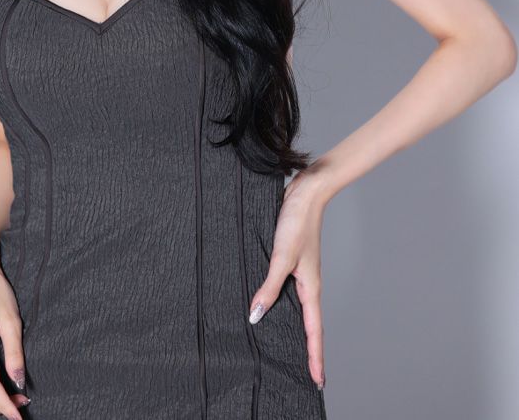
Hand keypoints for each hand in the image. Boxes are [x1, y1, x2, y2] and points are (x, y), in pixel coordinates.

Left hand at [248, 169, 328, 389]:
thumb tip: (256, 316)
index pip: (314, 331)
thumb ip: (269, 287)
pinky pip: (288, 291)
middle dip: (308, 349)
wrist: (305, 193)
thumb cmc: (297, 223)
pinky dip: (283, 304)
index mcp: (310, 288)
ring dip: (296, 328)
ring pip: (298, 308)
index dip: (314, 356)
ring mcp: (300, 273)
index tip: (318, 380)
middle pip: (309, 324)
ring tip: (288, 347)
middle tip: (306, 373)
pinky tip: (271, 305)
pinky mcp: (291, 261)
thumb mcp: (281, 257)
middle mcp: (307, 284)